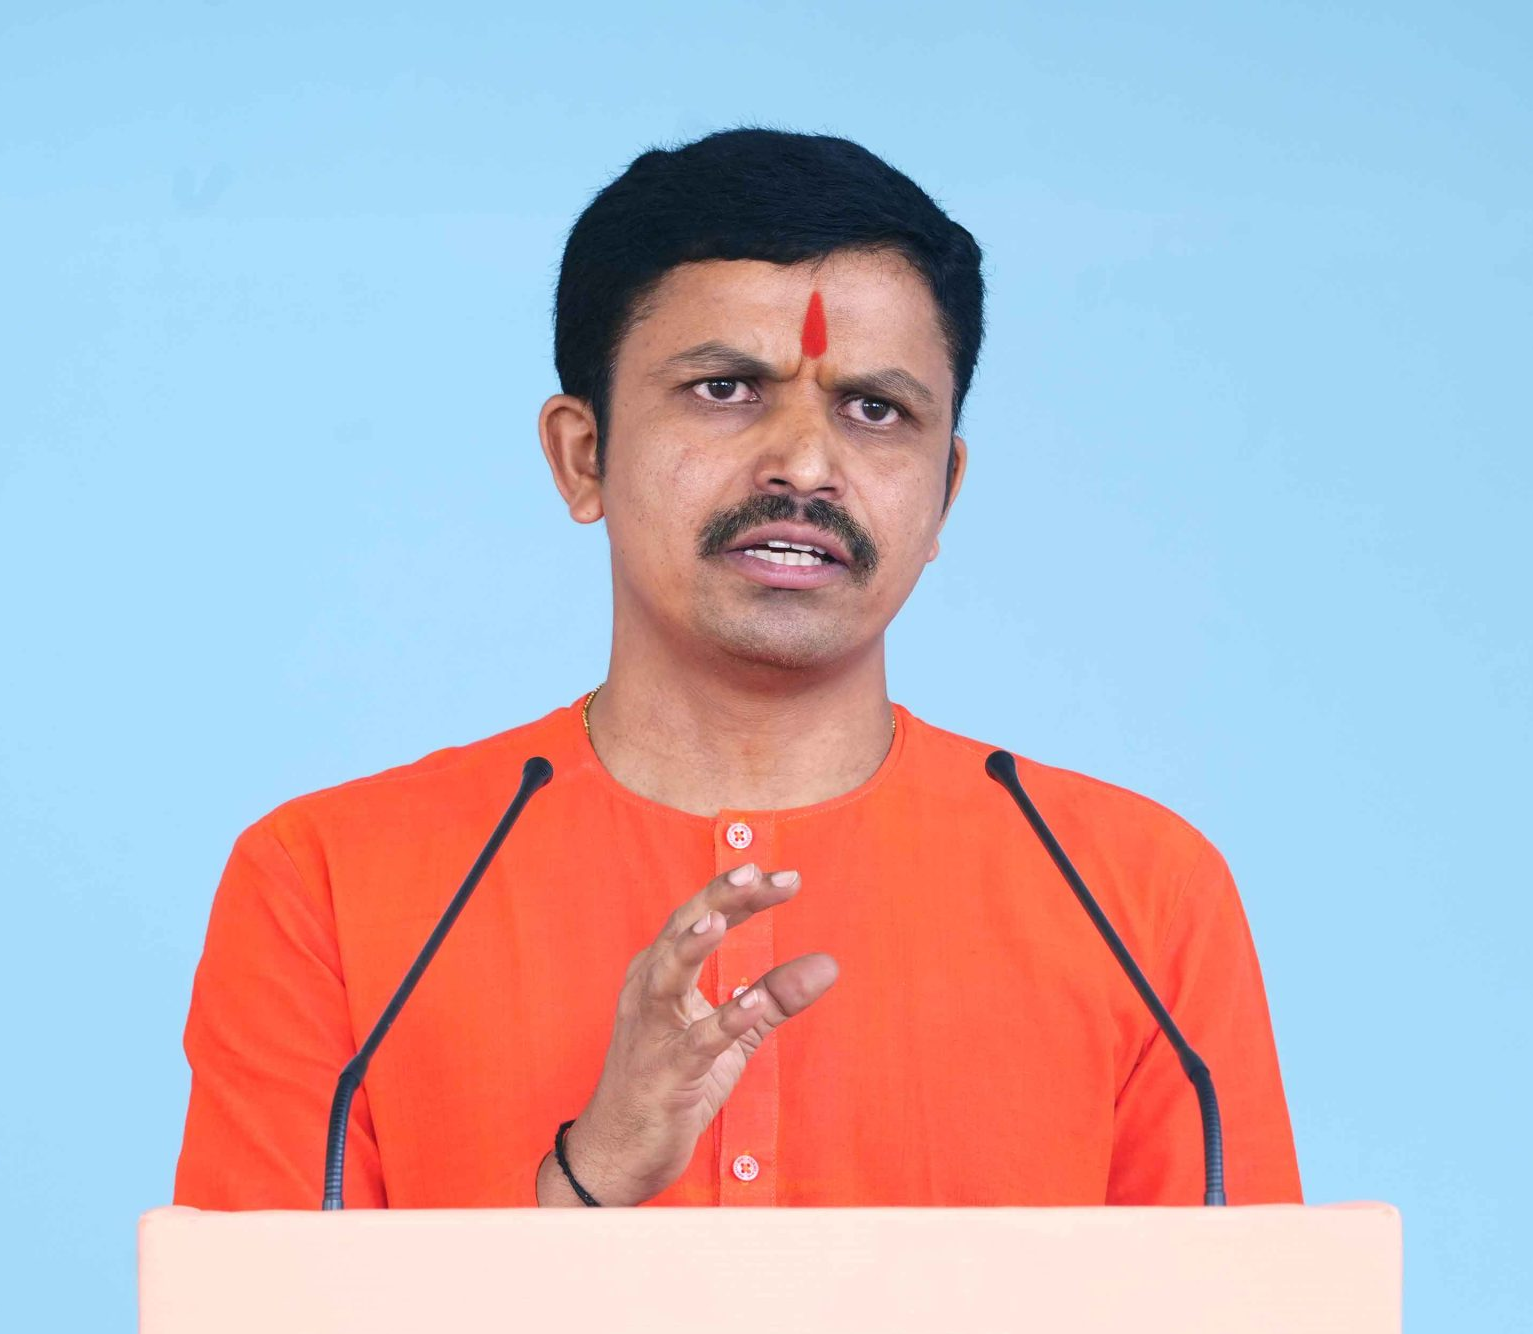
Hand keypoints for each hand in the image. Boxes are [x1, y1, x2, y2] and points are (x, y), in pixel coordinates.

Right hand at [546, 861, 838, 1205]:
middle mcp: (650, 990)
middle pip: (681, 930)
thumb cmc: (672, 1080)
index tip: (787, 878)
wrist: (620, 1148)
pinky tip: (751, 1001)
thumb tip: (829, 964)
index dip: (741, 894)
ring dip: (692, 946)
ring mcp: (652, 1031)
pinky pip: (694, 1043)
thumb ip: (776, 996)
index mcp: (662, 972)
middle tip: (755, 871)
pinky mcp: (664, 1073)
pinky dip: (722, 1020)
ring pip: (666, 976)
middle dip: (718, 898)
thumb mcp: (732, 1033)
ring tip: (720, 920)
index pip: (701, 917)